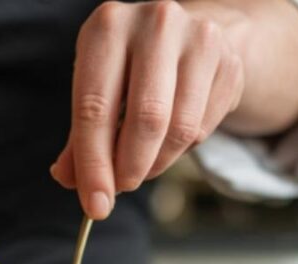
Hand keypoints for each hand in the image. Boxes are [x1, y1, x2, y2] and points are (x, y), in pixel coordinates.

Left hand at [52, 1, 244, 219]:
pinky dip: (181, 151)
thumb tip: (68, 180)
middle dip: (130, 168)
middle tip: (122, 189)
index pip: (96, 108)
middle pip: (146, 118)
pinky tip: (166, 144)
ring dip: (157, 164)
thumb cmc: (126, 69)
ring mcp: (199, 39)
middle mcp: (155, 24)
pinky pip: (202, 128)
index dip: (94, 164)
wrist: (182, 37)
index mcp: (107, 27)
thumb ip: (79, 139)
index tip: (95, 205)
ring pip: (180, 128)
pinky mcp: (228, 61)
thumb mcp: (94, 92)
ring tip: (141, 168)